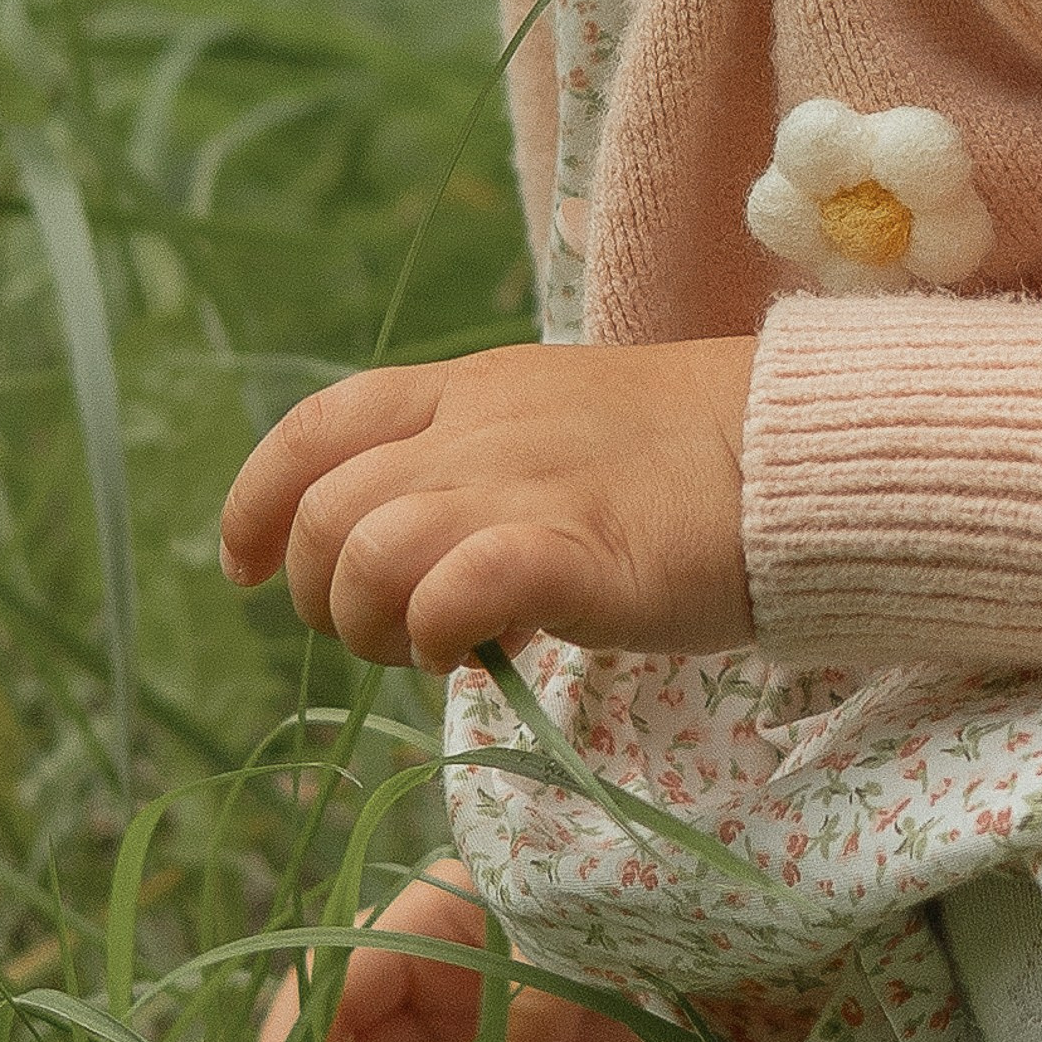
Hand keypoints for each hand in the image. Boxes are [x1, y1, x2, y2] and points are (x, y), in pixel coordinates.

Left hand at [220, 339, 755, 672]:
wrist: (797, 452)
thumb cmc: (677, 461)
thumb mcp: (546, 429)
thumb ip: (464, 470)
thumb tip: (392, 557)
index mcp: (462, 388)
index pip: (313, 430)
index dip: (254, 503)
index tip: (243, 570)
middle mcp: (475, 427)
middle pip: (324, 510)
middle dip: (320, 593)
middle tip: (384, 636)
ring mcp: (524, 484)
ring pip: (367, 550)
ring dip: (371, 622)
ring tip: (429, 649)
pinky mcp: (578, 549)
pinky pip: (454, 588)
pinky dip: (435, 632)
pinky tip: (471, 652)